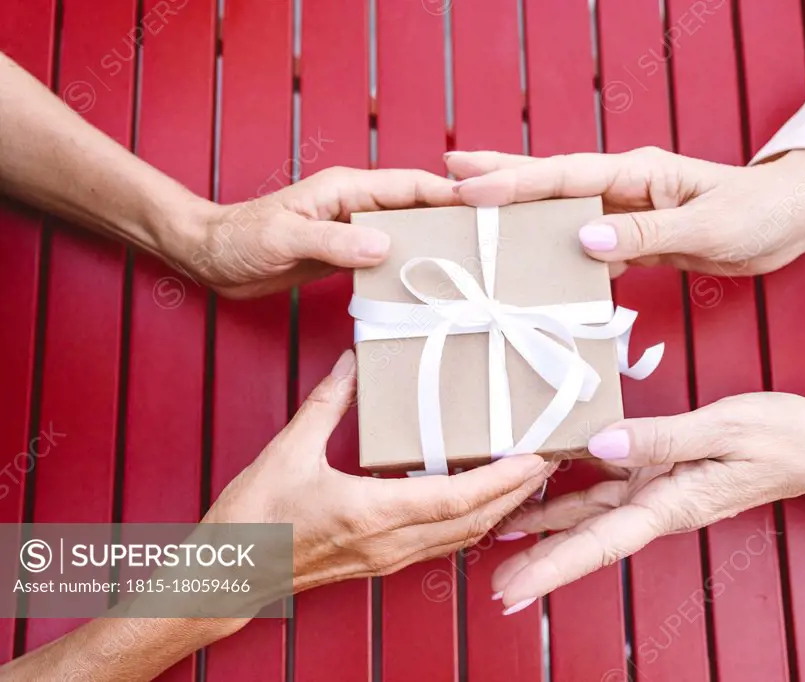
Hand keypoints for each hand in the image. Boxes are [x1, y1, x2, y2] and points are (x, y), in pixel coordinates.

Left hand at [175, 168, 457, 297]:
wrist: (210, 259)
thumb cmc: (239, 240)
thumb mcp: (284, 239)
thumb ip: (333, 241)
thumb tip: (385, 246)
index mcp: (345, 188)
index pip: (409, 185)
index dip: (448, 194)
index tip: (484, 209)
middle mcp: (355, 205)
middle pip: (416, 207)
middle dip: (452, 220)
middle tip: (489, 245)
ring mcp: (352, 229)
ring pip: (406, 233)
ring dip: (433, 247)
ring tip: (468, 269)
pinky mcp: (345, 254)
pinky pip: (387, 257)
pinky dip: (407, 267)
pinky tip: (424, 287)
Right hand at [204, 350, 551, 608]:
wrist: (227, 576)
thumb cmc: (254, 521)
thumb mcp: (289, 450)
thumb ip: (328, 403)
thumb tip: (355, 363)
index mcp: (374, 513)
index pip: (459, 499)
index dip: (504, 479)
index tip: (537, 457)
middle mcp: (392, 543)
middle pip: (475, 521)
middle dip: (518, 492)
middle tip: (549, 461)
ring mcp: (389, 558)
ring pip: (463, 537)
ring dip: (499, 508)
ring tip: (525, 477)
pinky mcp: (381, 563)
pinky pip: (442, 544)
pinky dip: (471, 521)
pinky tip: (479, 500)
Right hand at [445, 147, 804, 276]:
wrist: (791, 220)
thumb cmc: (758, 214)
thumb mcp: (707, 226)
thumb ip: (647, 233)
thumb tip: (586, 238)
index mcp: (637, 173)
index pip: (566, 176)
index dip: (515, 184)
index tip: (468, 189)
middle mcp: (624, 187)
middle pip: (551, 184)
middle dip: (498, 180)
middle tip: (444, 178)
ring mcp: (627, 211)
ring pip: (562, 214)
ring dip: (521, 217)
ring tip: (472, 217)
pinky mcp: (636, 237)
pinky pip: (588, 245)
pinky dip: (558, 253)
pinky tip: (536, 267)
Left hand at [488, 393, 804, 611]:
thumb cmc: (781, 435)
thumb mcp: (723, 428)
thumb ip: (660, 436)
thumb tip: (598, 441)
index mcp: (672, 505)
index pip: (602, 543)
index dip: (555, 567)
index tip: (517, 593)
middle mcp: (658, 505)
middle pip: (588, 540)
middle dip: (541, 563)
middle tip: (495, 587)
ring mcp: (656, 490)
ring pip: (589, 514)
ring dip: (546, 527)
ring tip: (499, 536)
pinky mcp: (658, 470)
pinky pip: (605, 483)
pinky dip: (571, 487)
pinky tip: (541, 486)